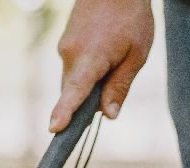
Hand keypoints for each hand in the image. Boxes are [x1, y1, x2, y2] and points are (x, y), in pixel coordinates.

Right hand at [50, 0, 154, 130]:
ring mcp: (65, 47)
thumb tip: (108, 115)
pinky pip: (73, 67)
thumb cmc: (130, 16)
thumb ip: (120, 86)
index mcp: (90, 58)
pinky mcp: (65, 42)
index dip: (64, 112)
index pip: (74, 91)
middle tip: (113, 88)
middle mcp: (70, 54)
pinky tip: (105, 52)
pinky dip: (87, 70)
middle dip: (89, 100)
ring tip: (114, 58)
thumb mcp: (136, 55)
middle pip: (74, 92)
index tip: (53, 129)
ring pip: (74, 79)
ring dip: (90, 82)